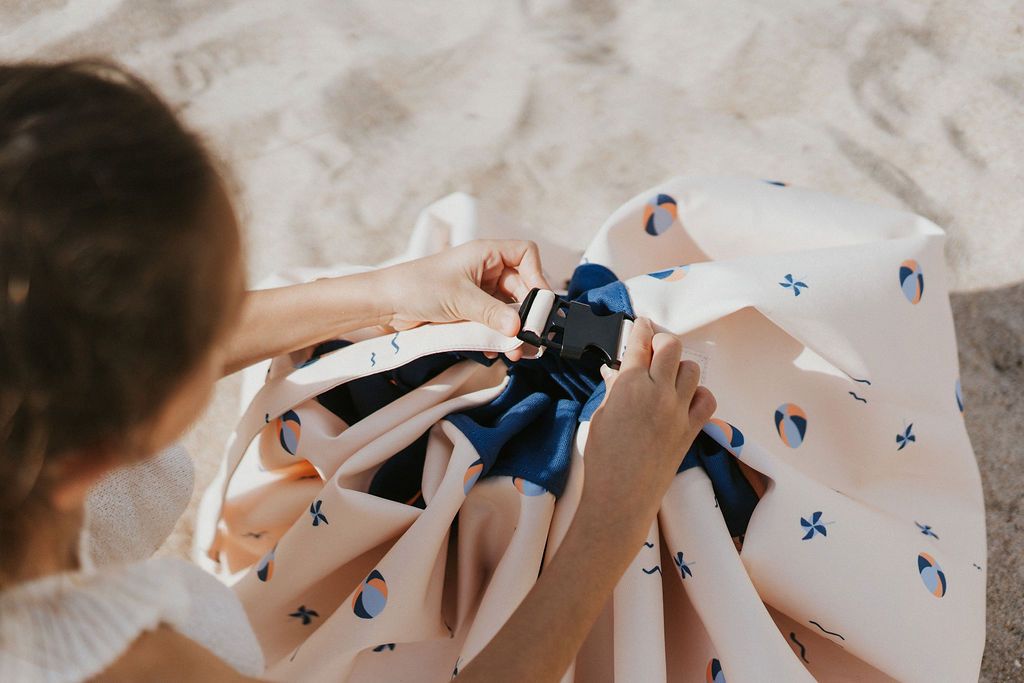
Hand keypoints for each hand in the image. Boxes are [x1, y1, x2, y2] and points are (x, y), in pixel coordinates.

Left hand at [375, 240, 548, 359]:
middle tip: (529, 335)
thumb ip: (492, 313)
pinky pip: (493, 323)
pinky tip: (492, 349)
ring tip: (514, 350)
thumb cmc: (417, 286)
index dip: (537, 275)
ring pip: (508, 310)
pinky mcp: (470, 311)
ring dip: (512, 330)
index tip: (538, 301)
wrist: (386, 304)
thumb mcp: (460, 299)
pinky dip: (496, 336)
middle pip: (521, 288)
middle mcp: (485, 270)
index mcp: (485, 254)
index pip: (525, 255)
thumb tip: (517, 327)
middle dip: (525, 313)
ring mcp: (478, 291)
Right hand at [581, 318, 715, 537]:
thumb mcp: (600, 416)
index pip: (640, 341)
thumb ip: (613, 390)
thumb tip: (616, 373)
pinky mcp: (691, 430)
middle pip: (671, 345)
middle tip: (652, 349)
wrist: (622, 496)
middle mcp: (657, 392)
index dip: (640, 327)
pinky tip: (684, 399)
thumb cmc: (603, 459)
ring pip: (691, 369)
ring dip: (679, 367)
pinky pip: (706, 399)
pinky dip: (698, 394)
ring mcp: (678, 411)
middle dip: (661, 341)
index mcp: (628, 385)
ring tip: (667, 376)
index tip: (640, 323)